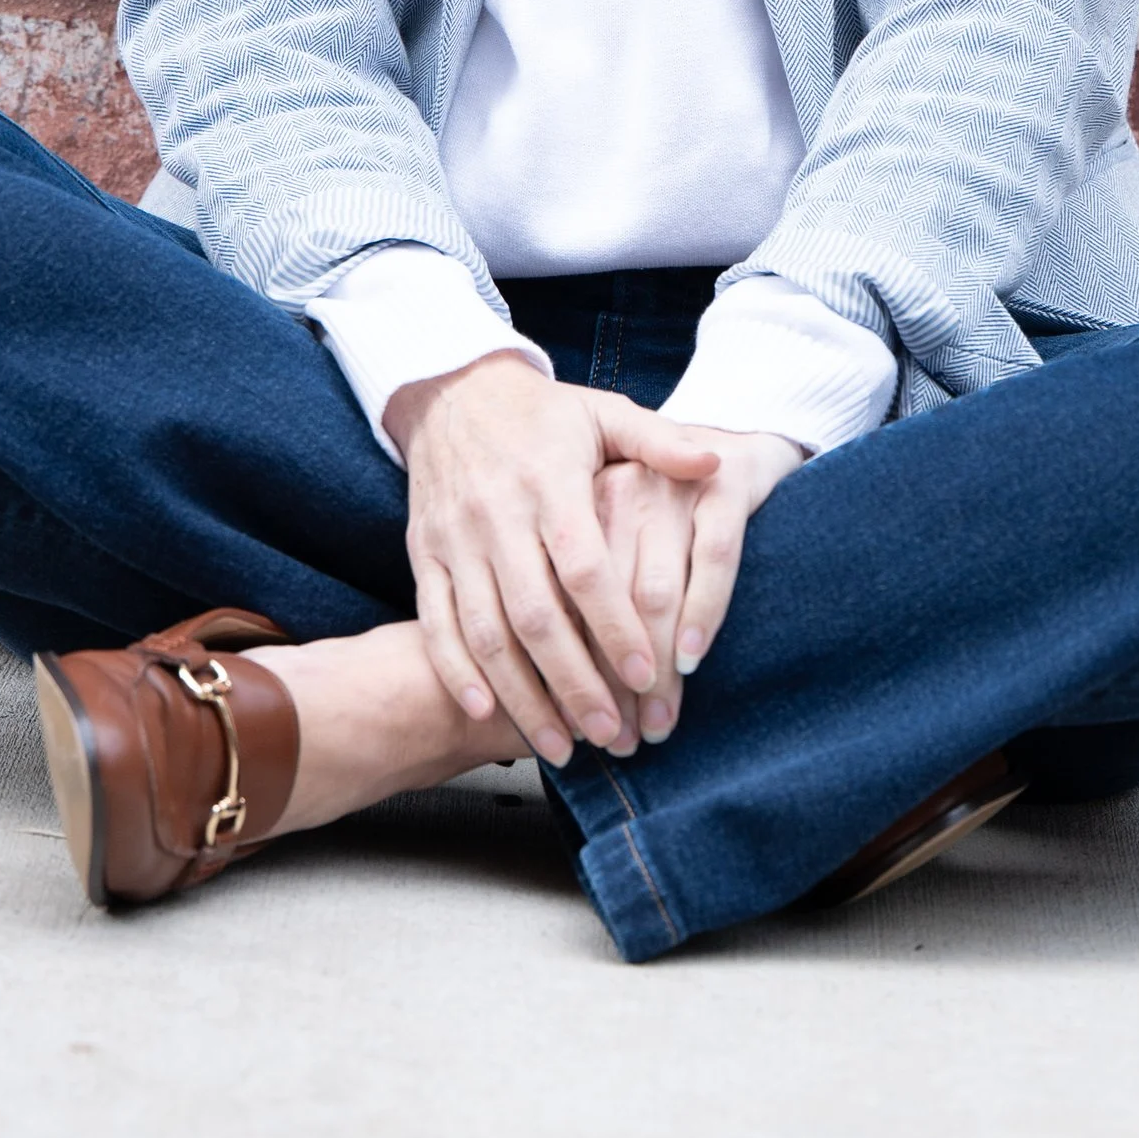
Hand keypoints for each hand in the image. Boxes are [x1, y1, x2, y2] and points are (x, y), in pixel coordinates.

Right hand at [385, 352, 718, 767]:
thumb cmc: (543, 414)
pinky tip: (486, 712)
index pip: (585, 567)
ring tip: (561, 747)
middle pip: (535, 615)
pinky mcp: (422, 554)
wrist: (450, 390)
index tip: (647, 675)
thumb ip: (659, 442)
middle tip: (611, 734)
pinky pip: (434, 622)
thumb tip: (716, 460)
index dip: (614, 625)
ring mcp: (454, 539)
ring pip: (485, 632)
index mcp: (550, 482)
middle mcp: (498, 515)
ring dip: (521, 695)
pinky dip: (456, 672)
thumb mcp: (604, 412)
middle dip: (574, 682)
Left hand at [596, 427, 803, 739]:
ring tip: (658, 723)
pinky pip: (714, 558)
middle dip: (611, 684)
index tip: (575, 728)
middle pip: (606, 606)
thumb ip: (579, 595)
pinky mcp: (725, 486)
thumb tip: (542, 692)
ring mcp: (672, 487)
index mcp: (579, 508)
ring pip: (656, 590)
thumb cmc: (664, 504)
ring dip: (657, 667)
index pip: (565, 601)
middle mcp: (620, 492)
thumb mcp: (609, 531)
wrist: (738, 442)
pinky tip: (692, 657)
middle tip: (621, 741)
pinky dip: (703, 610)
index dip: (570, 671)